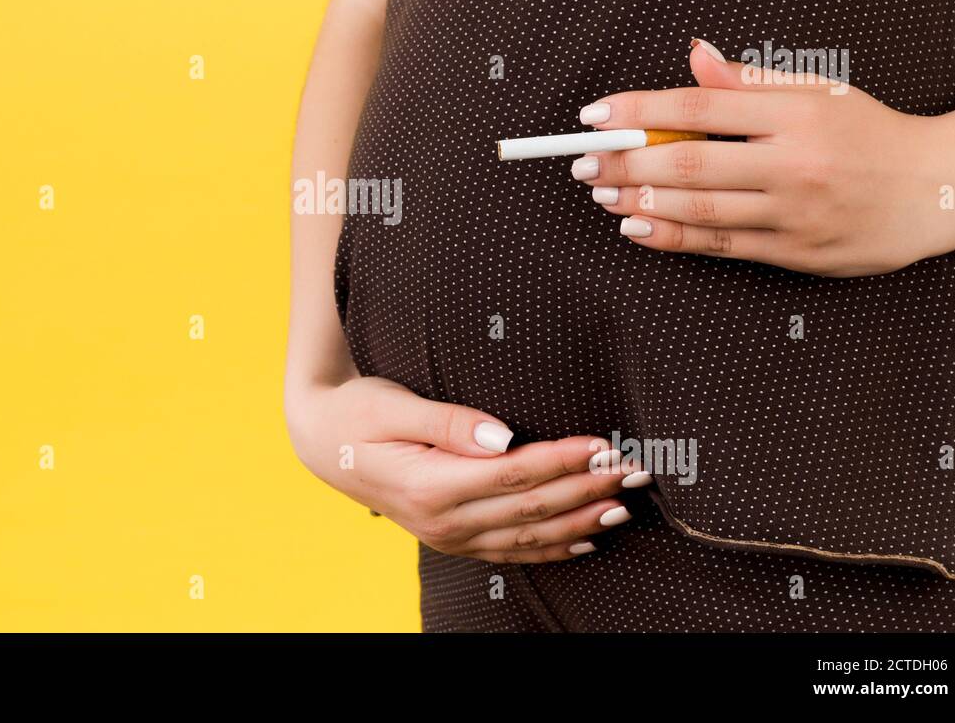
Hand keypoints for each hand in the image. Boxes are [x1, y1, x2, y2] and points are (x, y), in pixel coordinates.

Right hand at [284, 375, 646, 562]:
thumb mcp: (394, 405)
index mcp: (431, 485)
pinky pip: (508, 550)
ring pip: (526, 535)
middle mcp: (442, 520)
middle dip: (587, 490)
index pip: (514, 474)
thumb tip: (503, 435)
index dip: (563, 460)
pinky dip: (550, 548)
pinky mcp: (450, 538)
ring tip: (623, 505)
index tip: (604, 446)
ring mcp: (446, 536)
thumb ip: (450, 423)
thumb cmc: (357, 413)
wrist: (320, 442)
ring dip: (579, 521)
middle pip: (530, 507)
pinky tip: (584, 540)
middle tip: (634, 472)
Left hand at [570, 40, 954, 276]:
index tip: (595, 114)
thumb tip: (696, 56)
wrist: (936, 189)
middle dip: (624, 162)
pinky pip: (719, 245)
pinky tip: (637, 227)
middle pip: (689, 163)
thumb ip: (749, 80)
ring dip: (638, 202)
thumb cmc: (869, 134)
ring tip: (600, 191)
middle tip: (582, 160)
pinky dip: (671, 237)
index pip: (698, 108)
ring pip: (699, 209)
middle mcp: (792, 164)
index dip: (638, 111)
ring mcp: (792, 212)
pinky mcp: (793, 252)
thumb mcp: (818, 92)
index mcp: (795, 114)